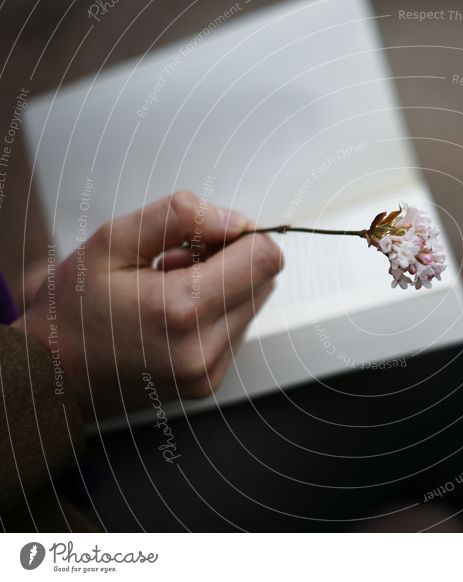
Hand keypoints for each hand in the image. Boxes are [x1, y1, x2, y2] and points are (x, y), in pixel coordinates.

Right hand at [13, 191, 281, 419]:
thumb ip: (181, 218)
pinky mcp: (208, 383)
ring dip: (222, 287)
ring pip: (253, 305)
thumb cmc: (72, 307)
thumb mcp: (113, 241)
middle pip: (264, 280)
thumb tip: (236, 220)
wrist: (46, 370)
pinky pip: (236, 330)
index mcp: (183, 311)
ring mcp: (208, 373)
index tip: (206, 235)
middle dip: (228, 260)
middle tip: (173, 263)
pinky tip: (171, 315)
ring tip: (167, 291)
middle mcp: (204, 349)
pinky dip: (214, 313)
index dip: (241, 235)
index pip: (265, 258)